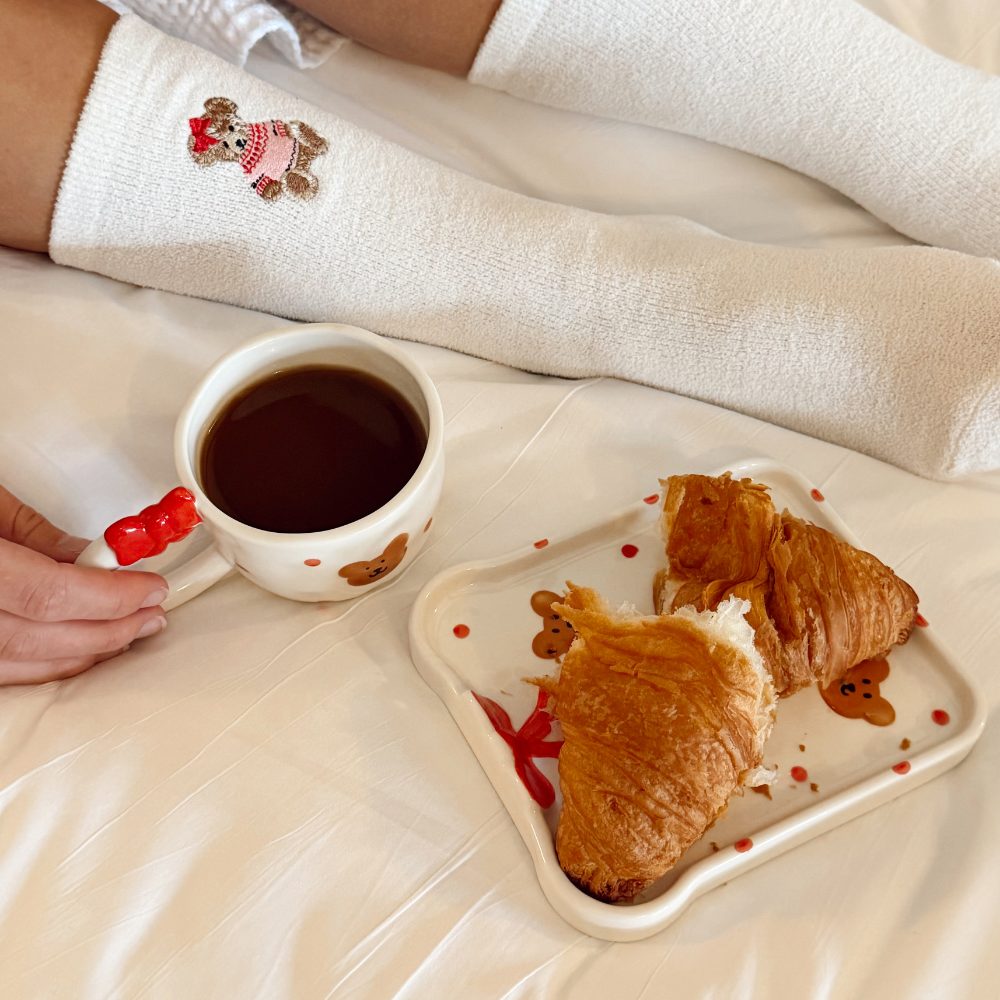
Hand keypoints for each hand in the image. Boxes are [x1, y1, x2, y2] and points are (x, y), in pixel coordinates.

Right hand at [0, 484, 167, 684]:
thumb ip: (36, 533)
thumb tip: (92, 554)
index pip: (53, 595)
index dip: (112, 597)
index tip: (152, 589)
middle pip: (44, 638)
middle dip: (110, 628)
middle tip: (152, 613)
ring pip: (25, 665)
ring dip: (83, 653)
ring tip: (126, 636)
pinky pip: (4, 674)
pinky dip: (44, 666)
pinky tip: (76, 654)